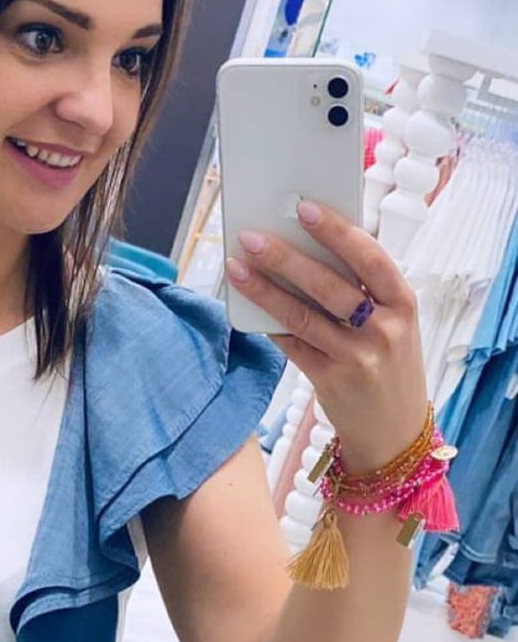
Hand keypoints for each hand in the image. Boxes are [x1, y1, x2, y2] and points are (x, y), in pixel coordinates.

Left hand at [225, 201, 429, 473]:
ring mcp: (357, 358)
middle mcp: (384, 330)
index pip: (370, 258)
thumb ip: (363, 292)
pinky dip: (270, 323)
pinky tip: (248, 305)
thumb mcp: (395, 325)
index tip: (305, 208)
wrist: (396, 434)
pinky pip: (293, 345)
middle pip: (329, 286)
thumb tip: (306, 249)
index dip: (337, 231)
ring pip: (303, 315)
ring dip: (265, 289)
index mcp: (405, 304)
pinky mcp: (331, 381)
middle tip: (252, 236)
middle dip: (286, 258)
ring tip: (237, 267)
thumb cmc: (390, 366)